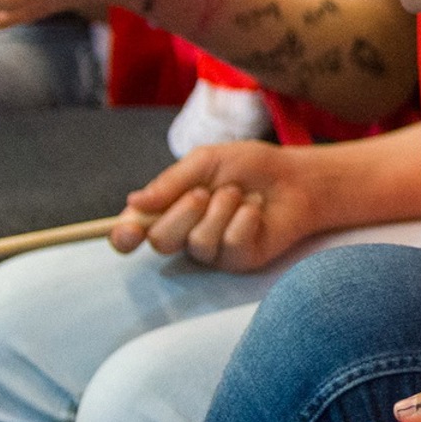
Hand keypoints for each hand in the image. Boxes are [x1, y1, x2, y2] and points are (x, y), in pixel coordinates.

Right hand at [108, 140, 329, 270]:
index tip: (130, 231)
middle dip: (182, 213)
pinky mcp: (238, 260)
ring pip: (198, 243)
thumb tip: (133, 203)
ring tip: (240, 195)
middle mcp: (185, 233)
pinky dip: (245, 219)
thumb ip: (171, 182)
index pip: (134, 231)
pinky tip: (256, 211)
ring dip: (222, 209)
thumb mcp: (207, 161)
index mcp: (170, 208)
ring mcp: (212, 250)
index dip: (125, 235)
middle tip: (205, 192)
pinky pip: (230, 244)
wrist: (295, 177)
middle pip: (160, 241)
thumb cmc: (250, 166)